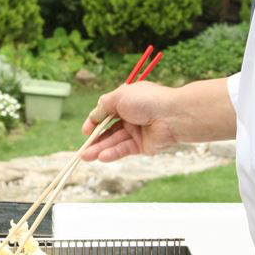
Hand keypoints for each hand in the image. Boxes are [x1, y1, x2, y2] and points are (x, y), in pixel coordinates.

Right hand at [80, 77, 237, 162]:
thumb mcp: (119, 97)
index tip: (86, 131)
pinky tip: (101, 157)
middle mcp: (131, 116)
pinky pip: (125, 149)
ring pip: (114, 141)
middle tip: (82, 150)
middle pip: (108, 130)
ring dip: (100, 149)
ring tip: (85, 157)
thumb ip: (103, 106)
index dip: (94, 122)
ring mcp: (137, 131)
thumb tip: (93, 116)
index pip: (106, 113)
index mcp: (126, 101)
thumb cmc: (146, 100)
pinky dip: (113, 153)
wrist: (172, 115)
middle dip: (94, 140)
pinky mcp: (143, 146)